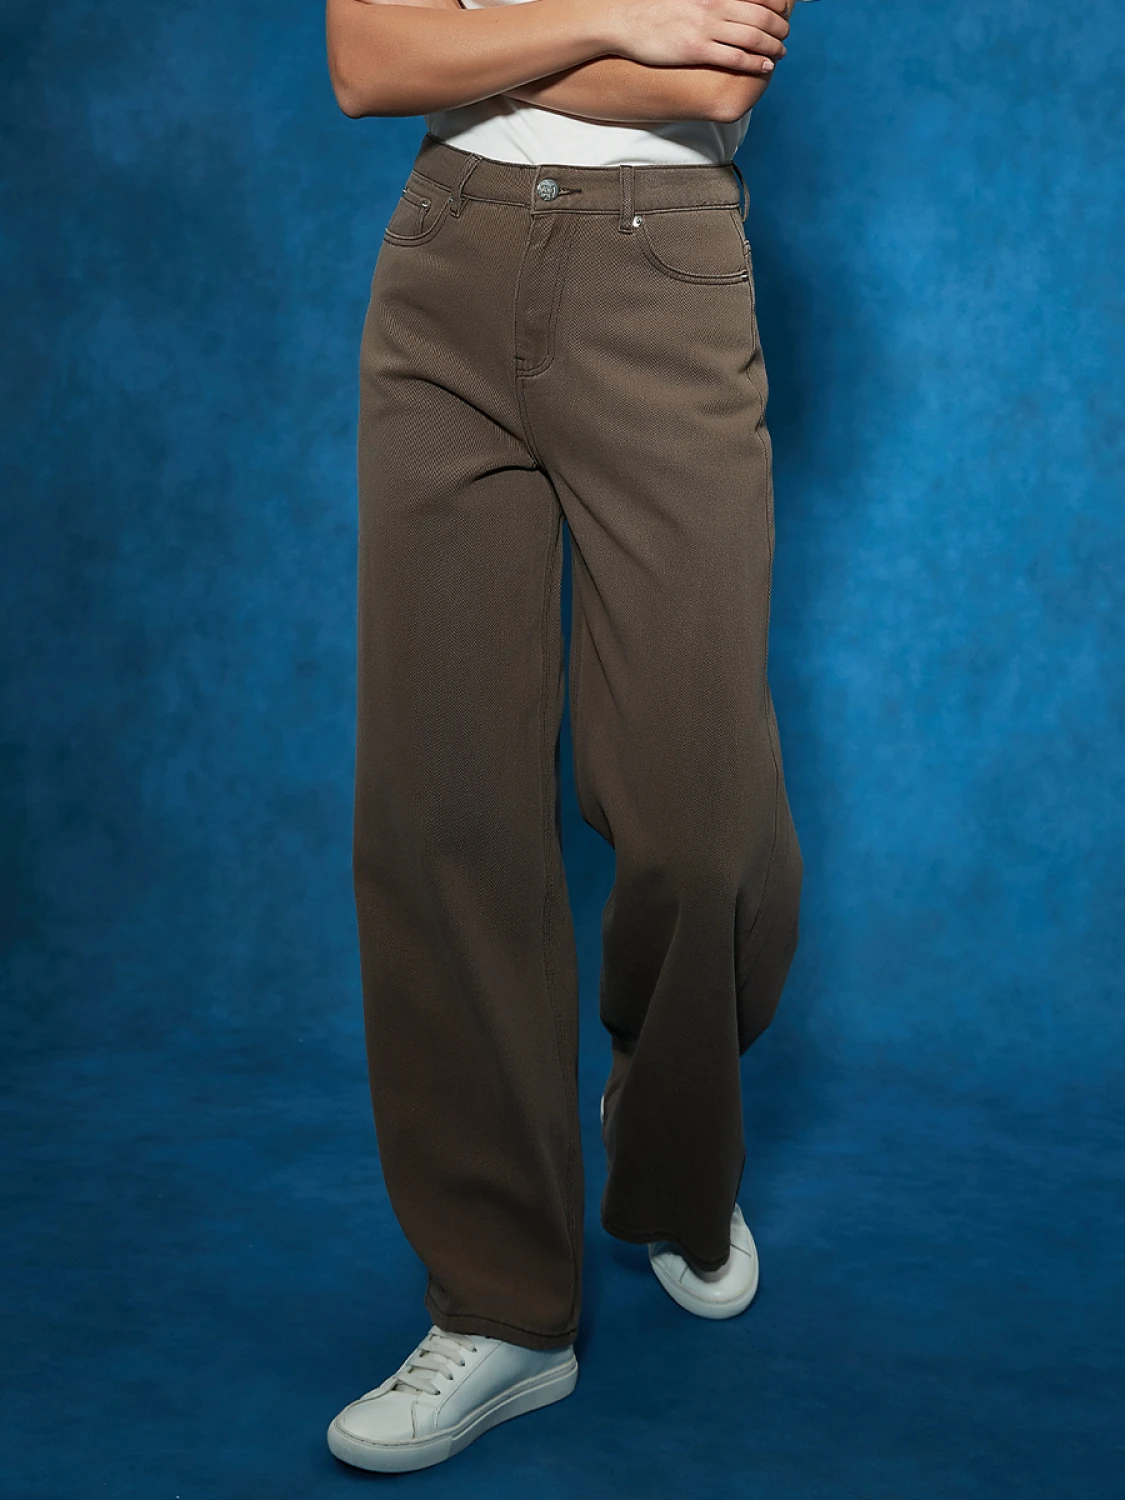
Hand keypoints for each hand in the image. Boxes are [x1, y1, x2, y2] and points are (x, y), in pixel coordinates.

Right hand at [599, 0, 791, 72]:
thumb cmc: (656, 8)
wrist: (627, 21)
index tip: (785, 13)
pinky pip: (736, 57)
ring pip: (753, 37)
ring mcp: (706, 27)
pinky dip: (756, 62)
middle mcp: (714, 4)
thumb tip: (727, 4)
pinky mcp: (697, 49)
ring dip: (773, 46)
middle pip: (761, 16)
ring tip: (780, 53)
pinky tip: (766, 66)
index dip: (778, 5)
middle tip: (786, 36)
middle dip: (780, 28)